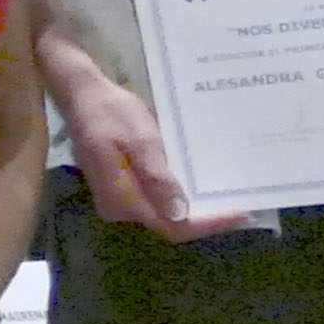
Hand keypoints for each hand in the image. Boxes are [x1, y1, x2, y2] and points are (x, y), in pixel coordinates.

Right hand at [48, 42, 262, 238]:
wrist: (83, 97)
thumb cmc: (112, 113)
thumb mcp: (141, 140)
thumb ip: (157, 178)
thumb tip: (178, 212)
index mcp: (123, 199)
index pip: (172, 226)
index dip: (207, 224)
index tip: (240, 212)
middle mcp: (118, 208)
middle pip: (168, 226)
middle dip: (204, 219)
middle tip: (241, 204)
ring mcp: (117, 200)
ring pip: (163, 216)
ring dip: (194, 210)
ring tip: (225, 195)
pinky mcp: (120, 190)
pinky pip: (154, 203)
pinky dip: (179, 198)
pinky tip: (197, 185)